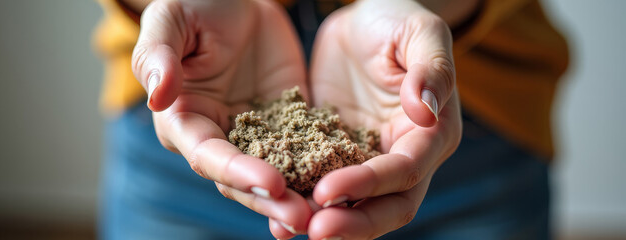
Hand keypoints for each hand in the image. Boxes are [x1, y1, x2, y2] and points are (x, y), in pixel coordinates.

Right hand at [131, 0, 310, 233]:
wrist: (236, 0)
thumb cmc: (194, 6)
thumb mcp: (170, 21)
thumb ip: (158, 56)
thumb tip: (158, 97)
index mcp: (184, 120)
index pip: (208, 156)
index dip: (237, 172)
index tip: (272, 182)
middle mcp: (218, 136)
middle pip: (241, 180)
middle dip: (271, 200)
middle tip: (304, 218)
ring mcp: (257, 134)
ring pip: (276, 175)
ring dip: (297, 198)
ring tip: (327, 214)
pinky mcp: (288, 123)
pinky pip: (306, 150)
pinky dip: (321, 171)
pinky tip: (346, 186)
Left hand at [305, 0, 462, 238]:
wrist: (363, 21)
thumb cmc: (398, 19)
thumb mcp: (421, 32)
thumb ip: (431, 68)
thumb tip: (426, 112)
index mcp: (432, 133)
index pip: (406, 170)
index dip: (370, 183)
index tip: (329, 189)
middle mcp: (403, 155)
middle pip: (387, 206)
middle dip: (352, 221)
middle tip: (313, 230)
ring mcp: (368, 158)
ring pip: (354, 204)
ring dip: (325, 220)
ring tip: (286, 228)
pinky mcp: (335, 154)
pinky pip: (321, 184)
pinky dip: (302, 199)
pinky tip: (272, 209)